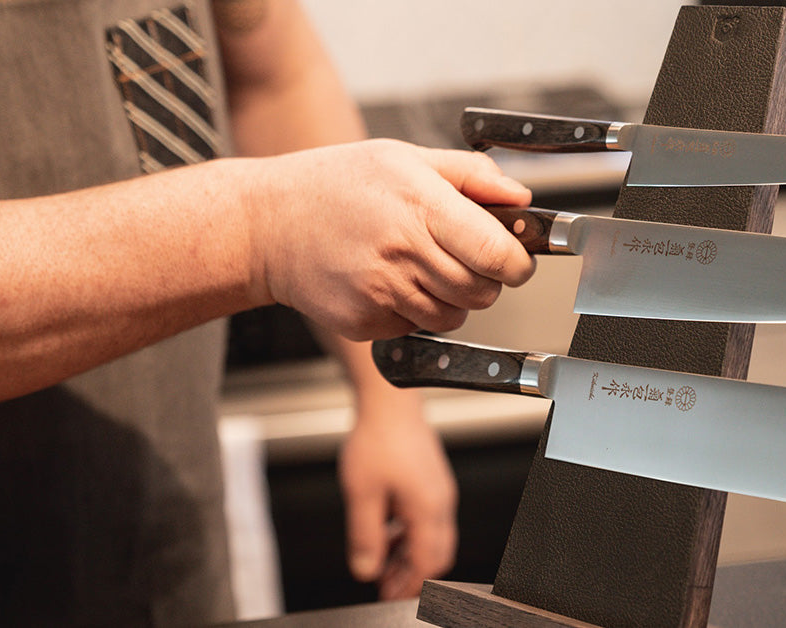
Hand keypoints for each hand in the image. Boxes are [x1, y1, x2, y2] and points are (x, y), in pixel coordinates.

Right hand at [247, 139, 533, 340]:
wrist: (265, 225)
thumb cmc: (336, 186)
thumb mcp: (404, 158)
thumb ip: (470, 175)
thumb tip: (520, 198)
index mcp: (420, 205)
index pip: (497, 253)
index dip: (517, 262)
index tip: (515, 258)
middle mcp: (402, 251)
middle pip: (483, 291)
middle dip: (486, 279)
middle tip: (463, 257)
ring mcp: (381, 292)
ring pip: (453, 315)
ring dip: (451, 297)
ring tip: (419, 265)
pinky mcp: (365, 322)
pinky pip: (415, 327)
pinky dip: (413, 310)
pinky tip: (388, 280)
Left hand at [337, 388, 456, 598]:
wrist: (389, 400)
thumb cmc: (378, 437)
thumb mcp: (362, 493)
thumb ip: (364, 536)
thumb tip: (366, 569)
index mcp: (428, 508)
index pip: (428, 563)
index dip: (409, 585)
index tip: (390, 596)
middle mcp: (440, 501)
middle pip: (437, 554)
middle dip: (412, 574)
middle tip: (387, 586)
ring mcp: (438, 489)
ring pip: (432, 536)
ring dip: (408, 554)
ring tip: (381, 562)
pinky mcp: (431, 479)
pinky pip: (427, 517)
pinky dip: (409, 533)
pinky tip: (386, 531)